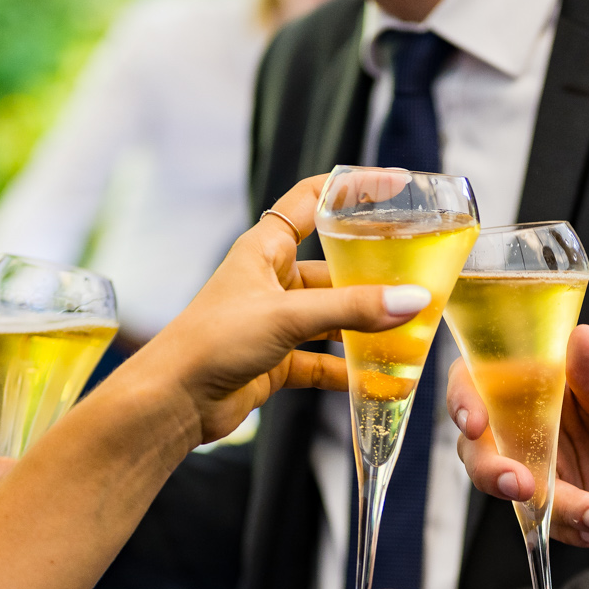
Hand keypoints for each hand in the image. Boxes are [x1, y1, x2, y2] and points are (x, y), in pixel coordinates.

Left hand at [148, 176, 431, 445]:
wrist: (174, 401)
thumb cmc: (212, 342)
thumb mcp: (287, 316)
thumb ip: (351, 309)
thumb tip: (411, 300)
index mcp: (265, 248)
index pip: (312, 200)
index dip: (351, 189)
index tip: (394, 187)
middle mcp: (271, 280)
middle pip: (334, 266)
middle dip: (372, 274)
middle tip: (414, 275)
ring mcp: (275, 321)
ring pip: (332, 315)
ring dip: (364, 325)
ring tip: (406, 330)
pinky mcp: (276, 360)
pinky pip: (322, 359)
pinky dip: (347, 369)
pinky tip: (375, 377)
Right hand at [447, 326, 588, 546]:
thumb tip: (579, 338)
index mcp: (540, 375)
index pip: (479, 379)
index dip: (463, 398)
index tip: (475, 422)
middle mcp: (531, 418)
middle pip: (480, 446)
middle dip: (492, 470)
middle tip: (524, 487)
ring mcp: (545, 462)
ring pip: (513, 491)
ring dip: (546, 509)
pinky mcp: (565, 498)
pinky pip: (549, 522)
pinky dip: (573, 528)